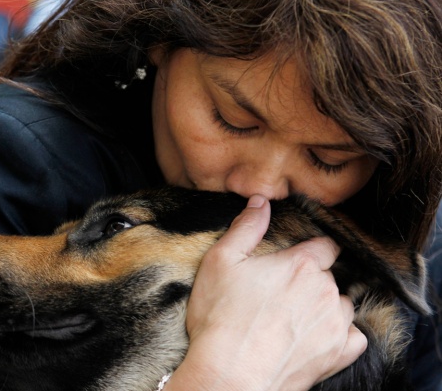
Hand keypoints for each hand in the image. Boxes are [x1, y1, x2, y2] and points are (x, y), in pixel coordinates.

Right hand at [165, 195, 366, 390]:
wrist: (229, 374)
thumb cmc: (220, 316)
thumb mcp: (221, 261)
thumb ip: (246, 228)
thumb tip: (260, 201)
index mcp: (301, 264)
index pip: (325, 245)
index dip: (312, 249)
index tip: (297, 259)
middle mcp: (326, 290)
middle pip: (331, 276)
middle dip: (311, 281)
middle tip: (282, 294)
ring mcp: (335, 324)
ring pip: (342, 305)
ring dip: (326, 307)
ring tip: (296, 318)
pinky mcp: (337, 354)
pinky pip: (354, 338)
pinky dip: (341, 335)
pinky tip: (317, 337)